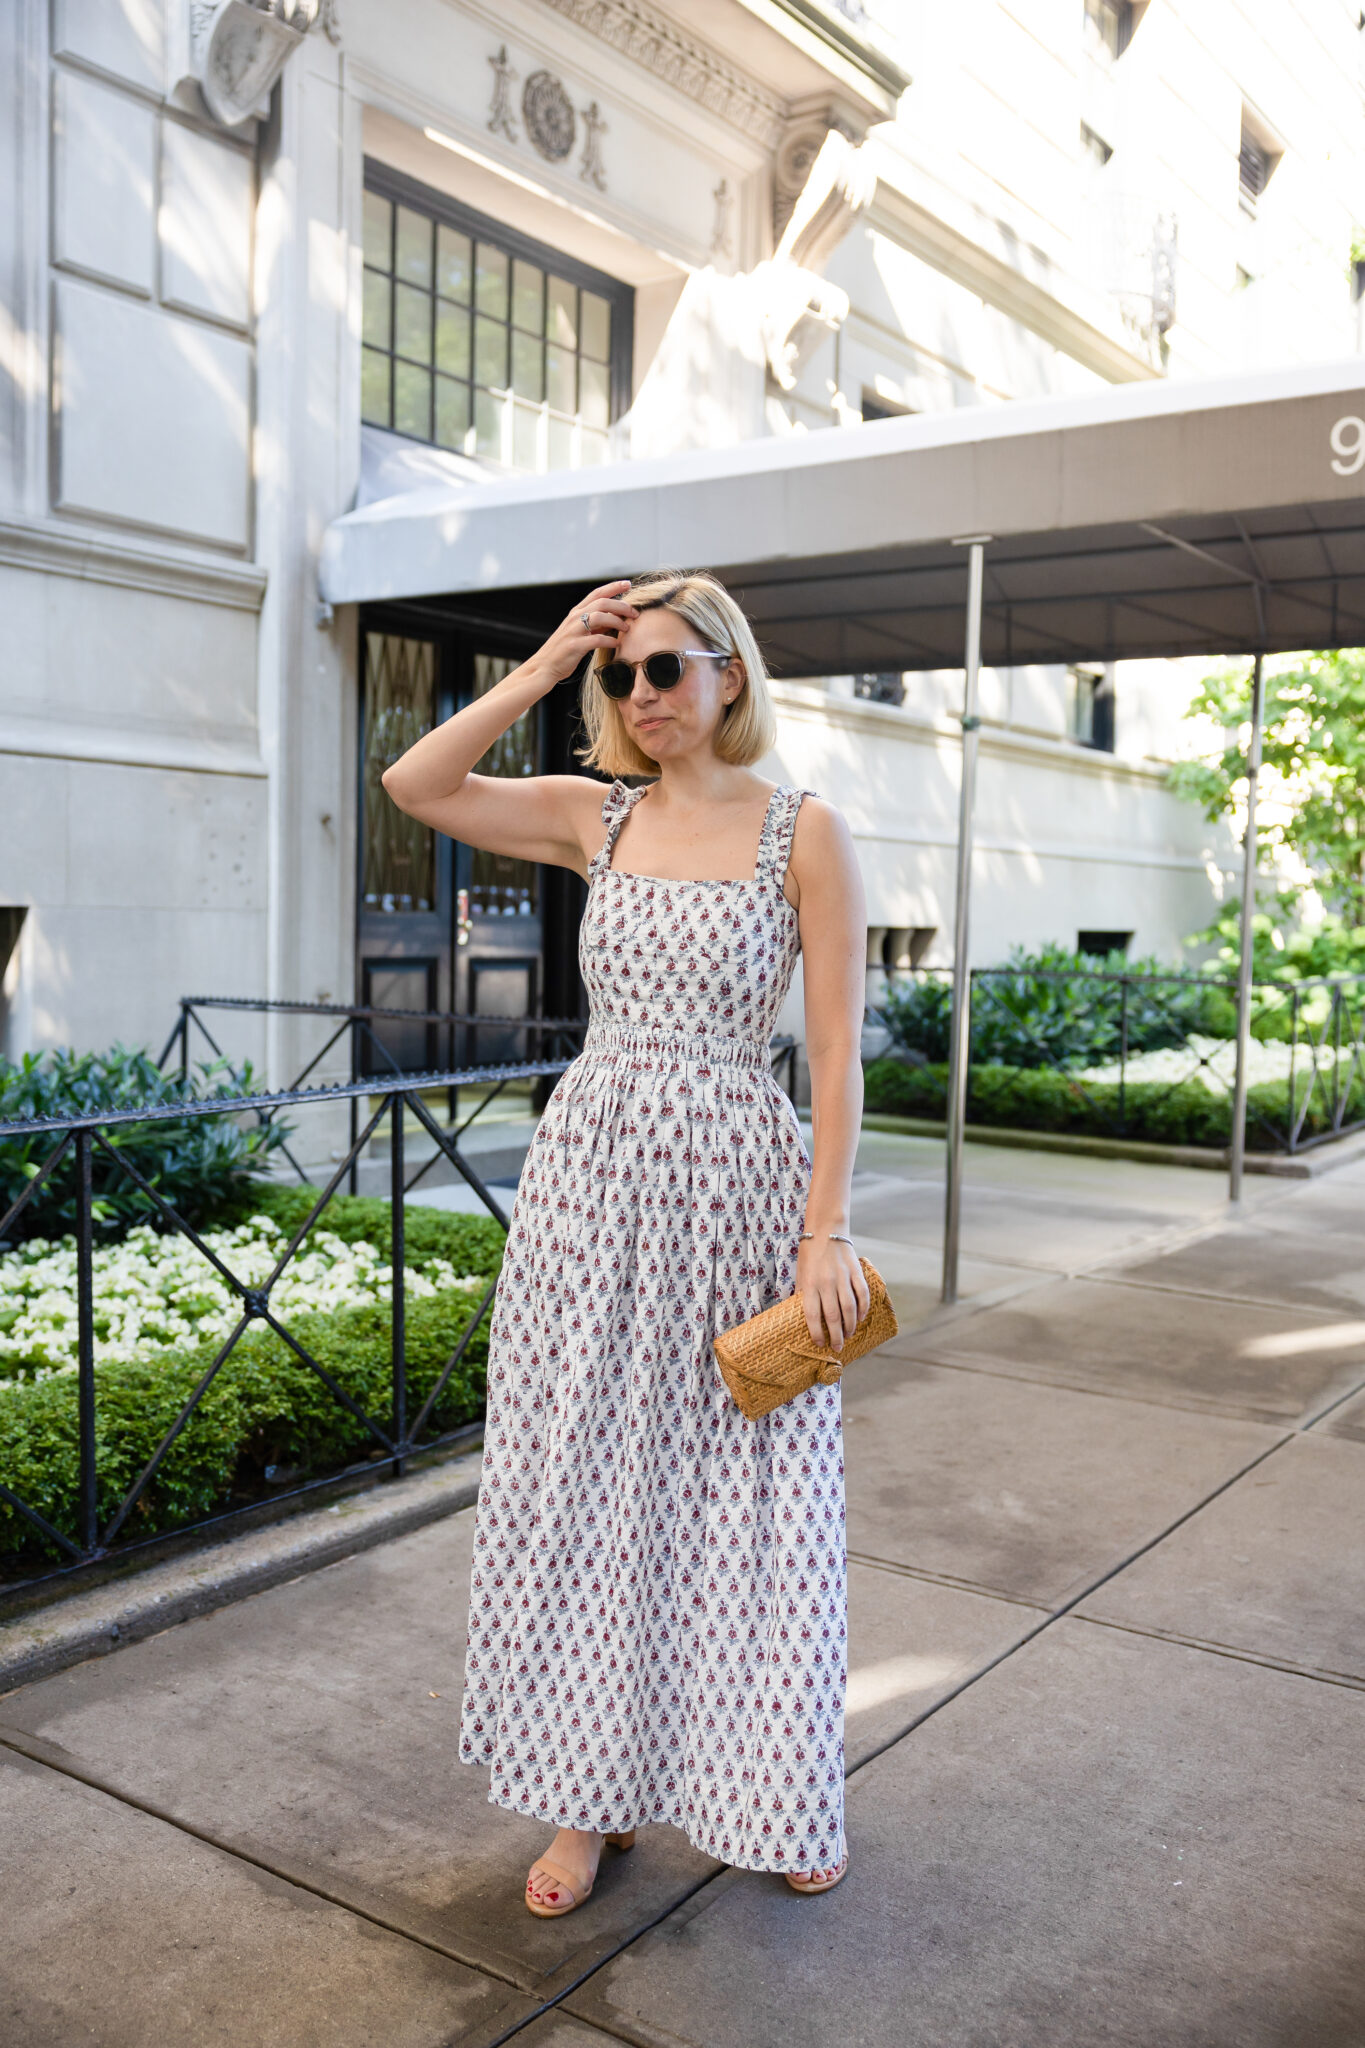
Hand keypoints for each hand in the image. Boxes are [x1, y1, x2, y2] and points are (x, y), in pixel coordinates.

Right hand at [525, 581, 637, 691]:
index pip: (597, 593)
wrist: (544, 666)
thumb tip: (615, 618)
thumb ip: (595, 624)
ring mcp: (573, 631)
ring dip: (617, 621)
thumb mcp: (580, 632)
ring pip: (600, 617)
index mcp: (576, 612)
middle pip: (602, 603)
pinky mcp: (575, 646)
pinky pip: (596, 639)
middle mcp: (574, 618)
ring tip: (627, 629)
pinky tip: (617, 643)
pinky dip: (609, 640)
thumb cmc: (565, 650)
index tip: (628, 583)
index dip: (613, 587)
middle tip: (635, 613)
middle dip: (622, 606)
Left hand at [796, 1236, 870, 1352]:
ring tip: (848, 1335)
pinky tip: (861, 1319)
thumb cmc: (809, 1253)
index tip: (819, 1344)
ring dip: (850, 1326)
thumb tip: (801, 1315)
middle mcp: (827, 1282)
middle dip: (836, 1336)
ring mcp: (843, 1277)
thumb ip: (802, 1293)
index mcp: (810, 1284)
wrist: (826, 1230)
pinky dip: (863, 1309)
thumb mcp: (800, 1273)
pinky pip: (863, 1294)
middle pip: (834, 1316)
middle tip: (837, 1347)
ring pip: (850, 1309)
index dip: (817, 1333)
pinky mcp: (856, 1272)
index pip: (813, 1315)